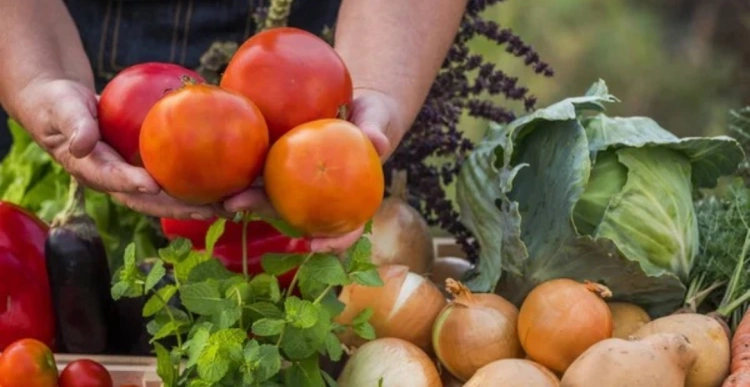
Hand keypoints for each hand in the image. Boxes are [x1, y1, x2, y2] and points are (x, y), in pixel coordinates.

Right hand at [13, 78, 214, 218]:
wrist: (63, 108)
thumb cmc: (60, 106)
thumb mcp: (62, 110)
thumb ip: (74, 124)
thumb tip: (81, 144)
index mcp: (92, 170)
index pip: (114, 179)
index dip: (132, 183)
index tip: (153, 185)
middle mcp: (115, 181)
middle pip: (149, 200)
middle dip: (179, 207)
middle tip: (209, 210)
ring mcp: (131, 179)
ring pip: (165, 197)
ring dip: (195, 204)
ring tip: (228, 206)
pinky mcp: (145, 171)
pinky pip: (172, 180)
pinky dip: (196, 184)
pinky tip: (225, 183)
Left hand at [223, 88, 400, 252]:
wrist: (352, 106)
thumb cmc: (370, 118)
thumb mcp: (377, 120)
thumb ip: (377, 129)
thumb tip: (377, 141)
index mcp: (343, 198)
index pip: (341, 227)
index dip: (330, 240)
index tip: (314, 245)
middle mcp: (314, 196)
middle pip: (288, 211)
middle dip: (261, 211)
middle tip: (236, 204)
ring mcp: (292, 181)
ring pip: (265, 192)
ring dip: (240, 194)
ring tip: (217, 190)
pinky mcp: (276, 161)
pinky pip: (257, 164)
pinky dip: (236, 166)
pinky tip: (213, 158)